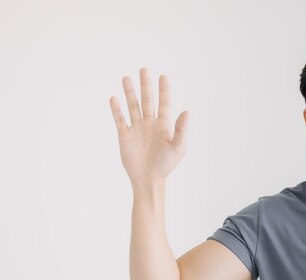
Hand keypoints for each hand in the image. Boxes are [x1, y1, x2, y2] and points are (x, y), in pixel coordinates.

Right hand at [109, 68, 188, 185]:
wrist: (148, 179)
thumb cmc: (165, 165)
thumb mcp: (178, 147)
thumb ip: (181, 129)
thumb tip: (187, 111)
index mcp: (164, 125)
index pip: (164, 103)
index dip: (164, 90)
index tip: (163, 76)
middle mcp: (150, 124)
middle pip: (147, 100)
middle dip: (145, 85)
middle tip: (144, 70)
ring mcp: (137, 128)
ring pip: (132, 106)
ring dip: (129, 92)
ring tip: (126, 78)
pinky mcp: (125, 135)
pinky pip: (120, 119)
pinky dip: (116, 109)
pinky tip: (114, 98)